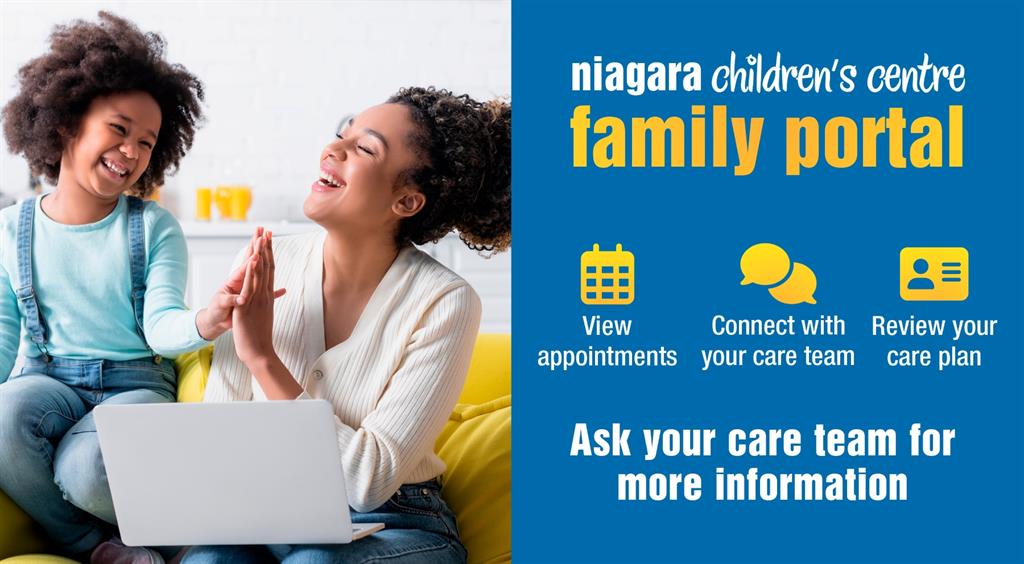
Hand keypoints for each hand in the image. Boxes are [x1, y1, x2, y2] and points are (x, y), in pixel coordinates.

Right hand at [195, 228, 284, 339]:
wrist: (217, 320)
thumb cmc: (235, 309)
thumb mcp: (253, 300)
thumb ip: (268, 294)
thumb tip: (283, 289)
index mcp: (246, 280)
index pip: (255, 260)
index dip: (262, 248)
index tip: (268, 234)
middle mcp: (237, 282)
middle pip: (247, 261)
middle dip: (254, 246)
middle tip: (259, 231)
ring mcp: (229, 290)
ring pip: (239, 276)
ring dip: (248, 266)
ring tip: (255, 256)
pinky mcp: (223, 302)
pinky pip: (230, 299)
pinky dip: (237, 296)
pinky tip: (243, 292)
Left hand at [232, 230, 283, 365]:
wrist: (258, 352)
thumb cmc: (260, 336)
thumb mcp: (265, 315)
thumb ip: (270, 301)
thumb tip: (279, 293)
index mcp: (267, 296)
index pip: (270, 270)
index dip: (269, 253)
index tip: (270, 239)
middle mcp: (264, 295)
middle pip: (267, 267)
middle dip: (266, 248)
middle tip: (268, 231)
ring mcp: (257, 299)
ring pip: (260, 272)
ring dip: (261, 254)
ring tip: (262, 237)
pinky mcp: (248, 305)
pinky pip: (250, 285)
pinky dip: (252, 271)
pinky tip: (254, 259)